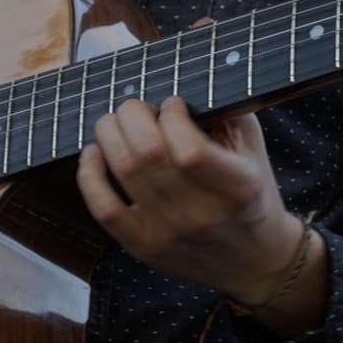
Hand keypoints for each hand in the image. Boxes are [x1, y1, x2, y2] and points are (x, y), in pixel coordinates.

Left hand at [76, 96, 300, 304]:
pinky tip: (94, 153)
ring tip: (116, 123)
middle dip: (133, 115)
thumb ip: (226, 112)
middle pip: (147, 154)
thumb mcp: (253, 150)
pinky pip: (103, 208)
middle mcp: (202, 214)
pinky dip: (90, 174)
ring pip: (123, 172)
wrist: (253, 261)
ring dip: (110, 134)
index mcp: (238, 188)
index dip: (172, 116)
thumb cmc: (251, 194)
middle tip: (138, 109)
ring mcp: (169, 233)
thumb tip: (181, 81)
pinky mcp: (142, 247)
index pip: (189, 149)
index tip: (173, 106)